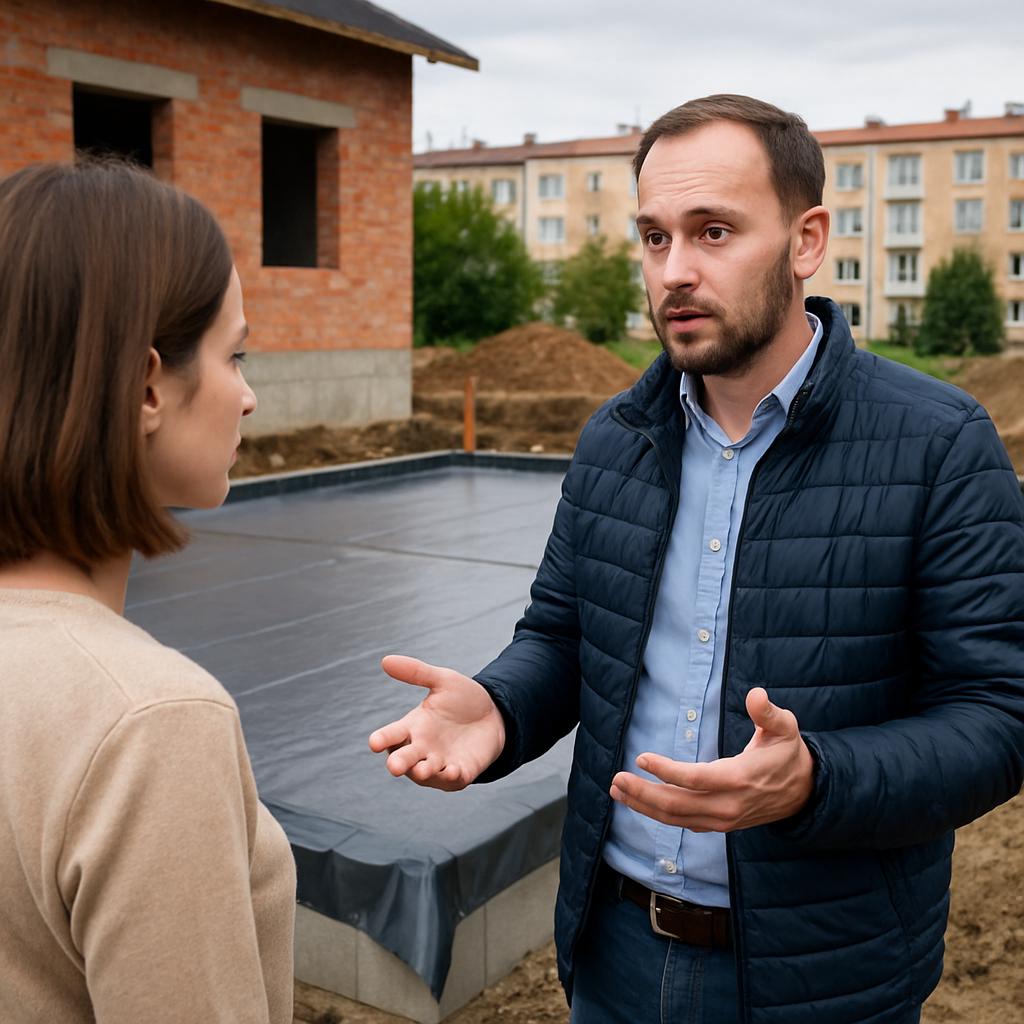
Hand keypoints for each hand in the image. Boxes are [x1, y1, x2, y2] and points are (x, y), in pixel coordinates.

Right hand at [368, 655, 505, 790]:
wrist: (494, 714)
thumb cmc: (462, 698)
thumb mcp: (442, 681)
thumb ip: (416, 672)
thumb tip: (385, 660)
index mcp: (413, 726)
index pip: (391, 735)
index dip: (382, 739)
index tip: (374, 742)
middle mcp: (422, 748)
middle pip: (404, 759)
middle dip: (399, 763)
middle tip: (394, 766)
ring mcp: (440, 763)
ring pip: (425, 774)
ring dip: (422, 773)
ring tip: (422, 769)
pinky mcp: (461, 772)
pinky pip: (453, 780)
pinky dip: (451, 777)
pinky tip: (453, 770)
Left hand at [609, 687, 813, 831]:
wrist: (805, 792)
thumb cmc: (789, 754)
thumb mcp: (786, 728)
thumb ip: (768, 713)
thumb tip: (756, 694)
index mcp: (741, 779)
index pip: (697, 780)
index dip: (667, 771)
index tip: (642, 758)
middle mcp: (729, 805)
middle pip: (679, 805)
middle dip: (644, 794)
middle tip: (616, 779)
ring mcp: (724, 820)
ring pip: (677, 818)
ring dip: (644, 806)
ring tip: (618, 790)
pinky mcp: (720, 824)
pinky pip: (684, 823)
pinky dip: (659, 815)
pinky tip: (639, 802)